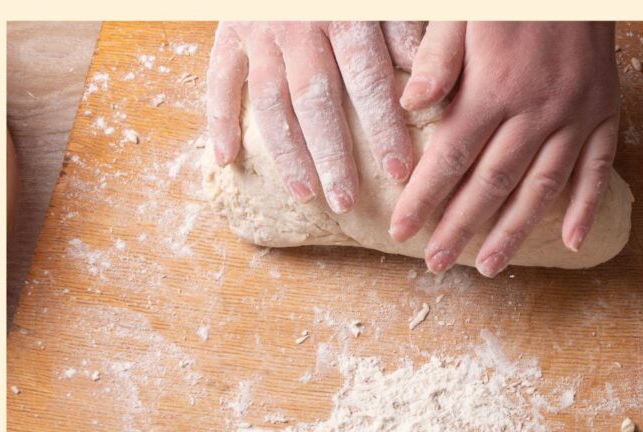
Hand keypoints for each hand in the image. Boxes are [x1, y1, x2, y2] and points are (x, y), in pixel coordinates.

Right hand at [207, 21, 420, 212]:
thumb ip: (404, 27)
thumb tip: (423, 85)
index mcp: (345, 12)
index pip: (367, 79)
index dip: (384, 128)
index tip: (399, 171)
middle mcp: (298, 25)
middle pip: (315, 100)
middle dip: (333, 155)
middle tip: (346, 201)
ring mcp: (259, 30)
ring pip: (270, 101)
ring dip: (287, 152)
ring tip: (306, 193)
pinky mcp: (229, 31)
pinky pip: (220, 79)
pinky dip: (219, 119)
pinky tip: (226, 159)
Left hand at [390, 22, 620, 275]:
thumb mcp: (462, 10)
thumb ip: (438, 57)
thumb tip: (410, 103)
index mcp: (495, 85)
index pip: (450, 156)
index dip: (423, 198)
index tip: (402, 232)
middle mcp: (536, 109)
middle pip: (491, 183)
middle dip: (460, 227)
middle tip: (437, 263)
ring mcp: (574, 113)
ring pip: (541, 186)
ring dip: (514, 231)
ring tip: (489, 266)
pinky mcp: (604, 110)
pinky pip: (598, 166)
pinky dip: (587, 205)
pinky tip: (571, 241)